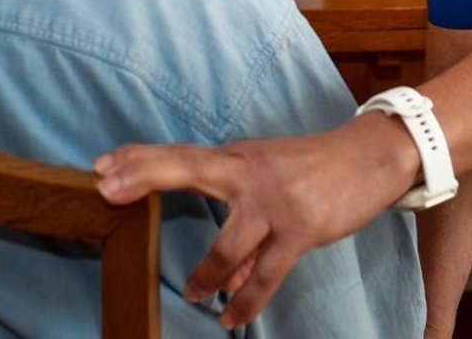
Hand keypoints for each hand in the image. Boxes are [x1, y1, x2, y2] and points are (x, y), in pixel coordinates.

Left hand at [94, 113, 419, 327]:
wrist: (370, 156)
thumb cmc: (313, 171)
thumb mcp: (270, 187)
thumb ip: (241, 231)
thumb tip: (221, 281)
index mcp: (238, 158)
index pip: (182, 154)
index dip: (141, 158)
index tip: (102, 165)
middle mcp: (249, 171)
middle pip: (189, 168)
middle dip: (146, 175)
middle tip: (107, 188)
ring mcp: (275, 199)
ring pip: (227, 242)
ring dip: (207, 274)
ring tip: (196, 295)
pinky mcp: (300, 227)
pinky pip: (265, 273)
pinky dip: (245, 299)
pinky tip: (231, 316)